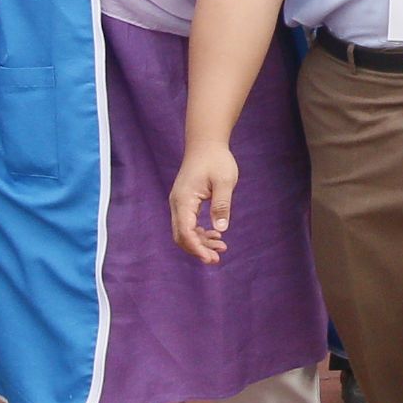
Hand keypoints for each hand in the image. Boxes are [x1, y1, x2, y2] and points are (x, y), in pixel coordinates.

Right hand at [168, 146, 237, 265]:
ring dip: (200, 242)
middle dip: (197, 249)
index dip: (196, 247)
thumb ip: (221, 204)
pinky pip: (188, 224)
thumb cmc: (216, 160)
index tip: (209, 258)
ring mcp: (179, 203)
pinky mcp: (185, 202)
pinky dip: (199, 233)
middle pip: (181, 235)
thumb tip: (221, 228)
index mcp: (184, 200)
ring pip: (184, 231)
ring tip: (221, 248)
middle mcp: (177, 204)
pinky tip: (215, 234)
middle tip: (216, 258)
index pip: (185, 231)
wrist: (206, 144)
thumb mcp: (224, 181)